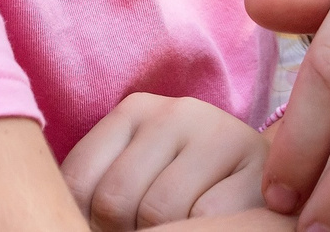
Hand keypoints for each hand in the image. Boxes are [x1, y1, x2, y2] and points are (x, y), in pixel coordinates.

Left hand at [60, 94, 268, 230]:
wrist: (272, 178)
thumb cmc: (188, 185)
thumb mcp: (138, 172)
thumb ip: (101, 186)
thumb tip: (57, 217)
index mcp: (133, 110)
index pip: (76, 180)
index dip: (84, 220)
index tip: (106, 227)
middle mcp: (176, 112)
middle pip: (115, 199)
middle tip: (146, 231)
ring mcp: (219, 134)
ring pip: (158, 211)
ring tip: (180, 226)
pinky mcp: (256, 168)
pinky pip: (204, 218)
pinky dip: (199, 230)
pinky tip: (209, 223)